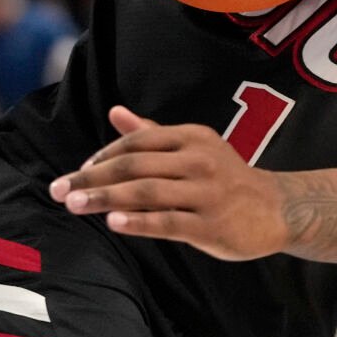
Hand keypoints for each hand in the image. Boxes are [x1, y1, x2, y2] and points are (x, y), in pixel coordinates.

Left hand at [48, 107, 288, 259]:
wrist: (278, 209)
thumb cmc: (225, 178)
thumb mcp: (194, 148)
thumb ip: (152, 132)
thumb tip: (114, 111)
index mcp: (192, 137)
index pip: (138, 141)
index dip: (103, 155)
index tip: (77, 172)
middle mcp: (199, 160)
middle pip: (135, 165)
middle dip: (92, 178)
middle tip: (58, 190)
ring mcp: (207, 193)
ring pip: (147, 192)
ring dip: (106, 199)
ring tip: (75, 205)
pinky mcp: (212, 225)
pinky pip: (169, 222)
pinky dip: (139, 222)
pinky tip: (113, 223)